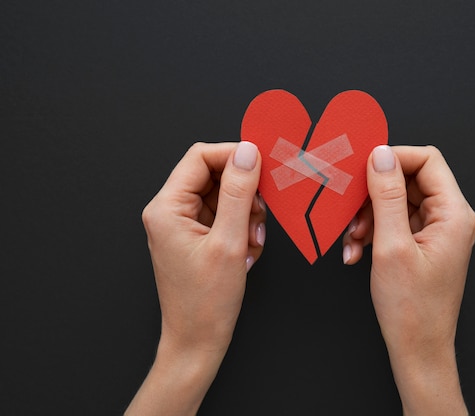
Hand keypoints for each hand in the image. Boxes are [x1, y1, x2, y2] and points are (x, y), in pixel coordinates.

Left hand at [126, 141, 265, 415]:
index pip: (201, 157)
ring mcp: (183, 224)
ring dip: (246, 214)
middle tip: (261, 214)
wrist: (198, 341)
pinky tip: (247, 251)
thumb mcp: (229, 242)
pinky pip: (225, 216)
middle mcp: (170, 211)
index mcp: (167, 207)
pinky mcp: (196, 236)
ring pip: (224, 196)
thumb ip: (238, 192)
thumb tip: (247, 152)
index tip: (263, 166)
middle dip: (244, 192)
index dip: (234, 156)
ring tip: (253, 241)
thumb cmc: (206, 302)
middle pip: (214, 175)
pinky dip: (242, 228)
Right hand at [343, 145, 474, 414]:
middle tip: (350, 211)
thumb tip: (381, 156)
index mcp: (454, 214)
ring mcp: (435, 232)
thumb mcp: (392, 246)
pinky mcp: (421, 244)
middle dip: (373, 195)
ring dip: (368, 216)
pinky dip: (371, 232)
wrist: (417, 349)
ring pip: (396, 202)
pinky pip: (393, 223)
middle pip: (408, 180)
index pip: (427, 160)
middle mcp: (449, 218)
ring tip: (353, 240)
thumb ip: (386, 196)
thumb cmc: (412, 309)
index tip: (362, 168)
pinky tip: (356, 252)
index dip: (393, 158)